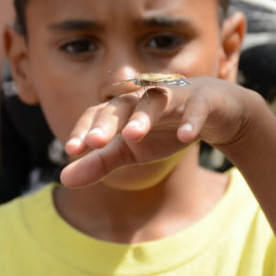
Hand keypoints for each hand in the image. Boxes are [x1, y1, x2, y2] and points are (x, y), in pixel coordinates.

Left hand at [60, 76, 255, 187]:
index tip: (71, 150)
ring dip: (144, 116)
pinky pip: (196, 107)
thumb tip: (63, 179)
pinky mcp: (202, 100)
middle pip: (123, 106)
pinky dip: (191, 120)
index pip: (98, 114)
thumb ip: (99, 162)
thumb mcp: (131, 150)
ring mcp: (174, 96)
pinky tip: (187, 137)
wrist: (212, 112)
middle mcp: (145, 98)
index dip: (85, 129)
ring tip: (132, 136)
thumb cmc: (164, 128)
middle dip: (108, 123)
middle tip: (94, 143)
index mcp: (125, 109)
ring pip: (156, 100)